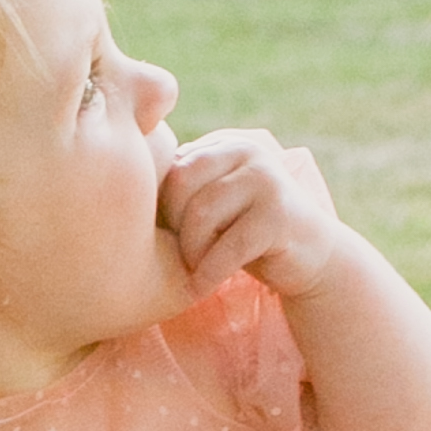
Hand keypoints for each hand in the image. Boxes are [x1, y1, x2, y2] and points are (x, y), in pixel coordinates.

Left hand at [158, 123, 343, 300]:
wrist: (311, 259)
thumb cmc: (247, 234)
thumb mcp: (213, 203)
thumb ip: (182, 189)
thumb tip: (120, 189)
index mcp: (224, 144)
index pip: (170, 166)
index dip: (160, 207)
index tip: (165, 237)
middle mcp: (247, 150)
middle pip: (180, 182)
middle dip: (173, 226)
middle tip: (180, 255)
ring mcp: (267, 179)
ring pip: (201, 212)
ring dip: (191, 251)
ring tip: (194, 269)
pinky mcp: (280, 214)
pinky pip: (229, 245)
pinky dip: (209, 273)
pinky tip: (203, 287)